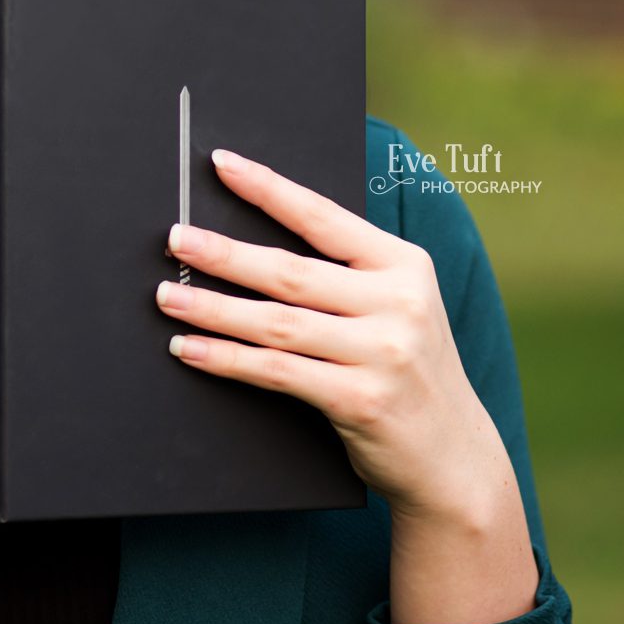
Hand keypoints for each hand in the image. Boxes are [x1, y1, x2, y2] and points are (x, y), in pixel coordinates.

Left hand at [153, 148, 516, 527]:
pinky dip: (225, 359)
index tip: (222, 164)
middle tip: (175, 240)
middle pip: (290, 271)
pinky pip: (276, 372)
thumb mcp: (398, 308)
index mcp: (404, 265)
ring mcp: (383, 353)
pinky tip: (190, 348)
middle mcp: (398, 303)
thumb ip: (347, 277)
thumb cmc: (408, 373)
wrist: (455, 459)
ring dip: (213, 308)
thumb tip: (253, 250)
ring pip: (277, 322)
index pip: (323, 216)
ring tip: (168, 296)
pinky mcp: (361, 400)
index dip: (269, 189)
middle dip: (224, 253)